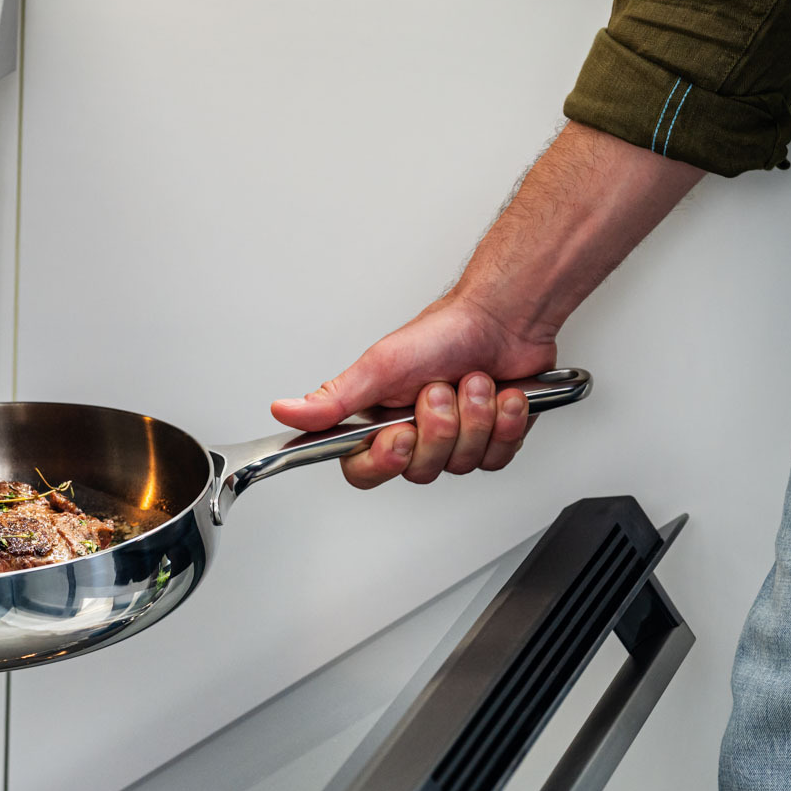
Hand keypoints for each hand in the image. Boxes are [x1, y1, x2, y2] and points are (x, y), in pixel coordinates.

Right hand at [269, 297, 556, 488]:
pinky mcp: (492, 441)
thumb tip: (284, 410)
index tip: (402, 434)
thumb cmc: (443, 333)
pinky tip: (503, 395)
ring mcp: (455, 440)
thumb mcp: (379, 366)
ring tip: (475, 381)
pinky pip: (498, 456)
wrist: (503, 319)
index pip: (364, 470)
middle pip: (420, 471)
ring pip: (463, 464)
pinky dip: (505, 422)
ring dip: (476, 417)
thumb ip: (332, 399)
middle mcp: (415, 434)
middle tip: (442, 389)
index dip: (385, 461)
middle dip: (439, 426)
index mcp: (378, 420)